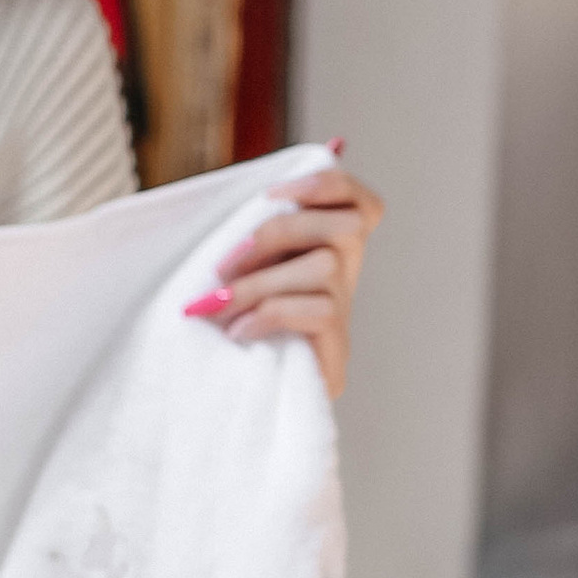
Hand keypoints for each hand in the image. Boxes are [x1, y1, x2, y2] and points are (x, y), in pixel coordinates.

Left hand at [185, 156, 384, 398]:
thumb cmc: (226, 323)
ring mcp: (344, 314)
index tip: (272, 193)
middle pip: (345, 227)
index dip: (328, 186)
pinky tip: (239, 332)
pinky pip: (321, 311)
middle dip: (277, 233)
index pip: (360, 202)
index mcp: (326, 249)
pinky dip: (272, 314)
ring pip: (326, 268)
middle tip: (222, 265)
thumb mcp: (239, 268)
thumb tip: (280, 176)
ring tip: (217, 306)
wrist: (231, 401)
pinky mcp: (337, 352)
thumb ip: (253, 227)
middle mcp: (346, 278)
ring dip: (261, 282)